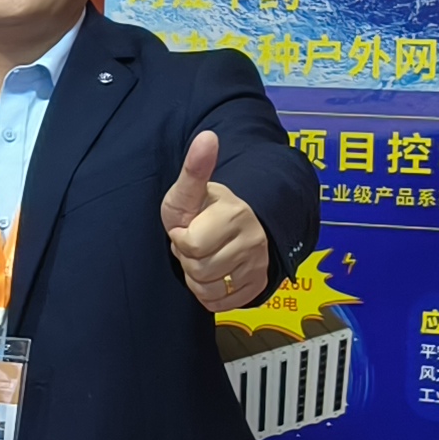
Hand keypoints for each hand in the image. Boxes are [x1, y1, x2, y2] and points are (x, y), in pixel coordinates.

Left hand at [162, 130, 271, 310]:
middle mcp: (254, 241)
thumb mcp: (188, 191)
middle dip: (187, 259)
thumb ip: (194, 168)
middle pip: (199, 270)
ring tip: (203, 256)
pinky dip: (209, 293)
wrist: (230, 227)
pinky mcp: (257, 286)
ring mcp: (258, 265)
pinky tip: (212, 273)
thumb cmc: (202, 209)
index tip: (187, 227)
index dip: (180, 238)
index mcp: (235, 214)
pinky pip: (219, 304)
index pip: (190, 245)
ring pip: (209, 289)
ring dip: (196, 277)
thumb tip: (207, 136)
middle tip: (194, 243)